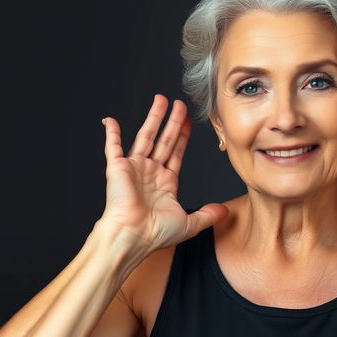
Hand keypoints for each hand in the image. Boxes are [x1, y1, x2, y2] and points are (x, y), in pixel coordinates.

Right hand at [99, 94, 228, 251]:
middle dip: (172, 121)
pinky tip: (111, 120)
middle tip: (179, 104)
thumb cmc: (156, 234)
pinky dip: (111, 134)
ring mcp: (134, 169)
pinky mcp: (118, 169)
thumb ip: (208, 215)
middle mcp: (150, 173)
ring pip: (145, 136)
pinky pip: (113, 147)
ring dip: (153, 118)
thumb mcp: (190, 224)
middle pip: (164, 140)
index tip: (188, 121)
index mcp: (165, 183)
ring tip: (161, 100)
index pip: (176, 152)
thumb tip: (225, 211)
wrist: (133, 237)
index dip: (183, 136)